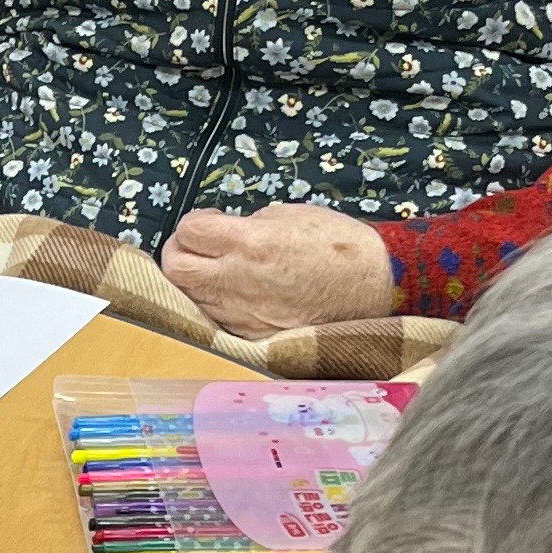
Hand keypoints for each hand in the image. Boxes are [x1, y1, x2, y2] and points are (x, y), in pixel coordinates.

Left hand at [160, 203, 397, 336]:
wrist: (376, 287)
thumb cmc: (340, 246)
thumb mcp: (290, 216)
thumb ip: (249, 225)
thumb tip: (224, 234)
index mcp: (250, 243)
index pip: (189, 232)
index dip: (193, 224)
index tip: (207, 224)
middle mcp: (239, 281)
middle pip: (175, 269)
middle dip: (180, 253)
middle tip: (197, 248)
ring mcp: (244, 314)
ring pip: (191, 298)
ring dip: (196, 282)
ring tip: (217, 271)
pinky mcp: (253, 336)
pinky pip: (217, 319)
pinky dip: (218, 304)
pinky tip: (235, 295)